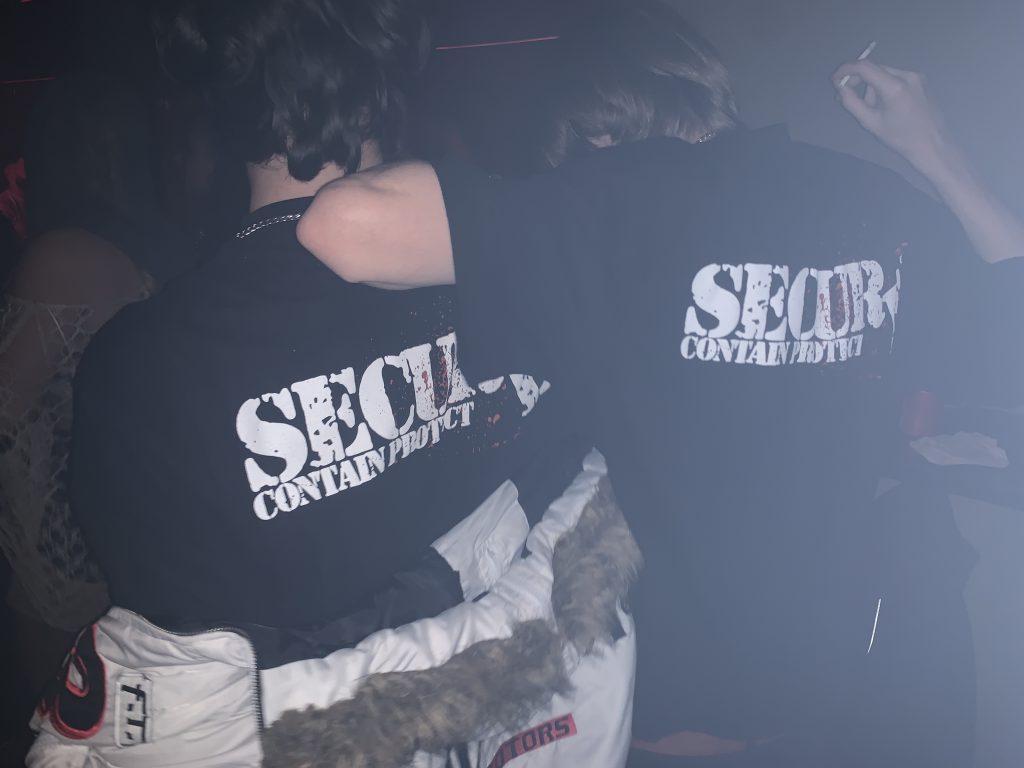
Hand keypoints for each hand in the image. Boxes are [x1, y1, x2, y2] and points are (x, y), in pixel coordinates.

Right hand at [832, 61, 950, 173]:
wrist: (932, 144)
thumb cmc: (900, 138)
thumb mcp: (870, 122)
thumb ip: (851, 102)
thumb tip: (840, 87)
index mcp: (893, 86)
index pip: (864, 67)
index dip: (846, 70)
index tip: (835, 79)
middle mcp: (906, 75)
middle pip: (874, 69)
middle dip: (858, 80)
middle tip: (847, 95)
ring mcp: (916, 76)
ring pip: (884, 74)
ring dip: (872, 86)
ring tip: (873, 108)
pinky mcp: (921, 80)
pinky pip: (896, 78)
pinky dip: (885, 86)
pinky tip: (887, 105)